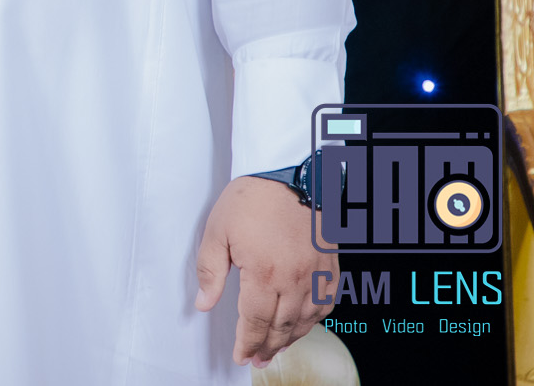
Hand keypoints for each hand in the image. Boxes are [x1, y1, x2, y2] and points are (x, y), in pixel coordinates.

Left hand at [195, 175, 338, 367]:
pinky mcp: (329, 266)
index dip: (247, 343)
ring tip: (276, 350)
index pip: (255, 322)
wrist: (290, 173)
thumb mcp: (217, 231)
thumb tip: (204, 302)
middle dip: (266, 347)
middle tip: (257, 360)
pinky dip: (313, 321)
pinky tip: (303, 324)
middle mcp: (294, 280)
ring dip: (289, 339)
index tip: (241, 356)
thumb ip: (210, 271)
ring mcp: (316, 274)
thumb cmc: (252, 198)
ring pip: (305, 320)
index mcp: (264, 273)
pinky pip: (325, 304)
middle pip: (281, 327)